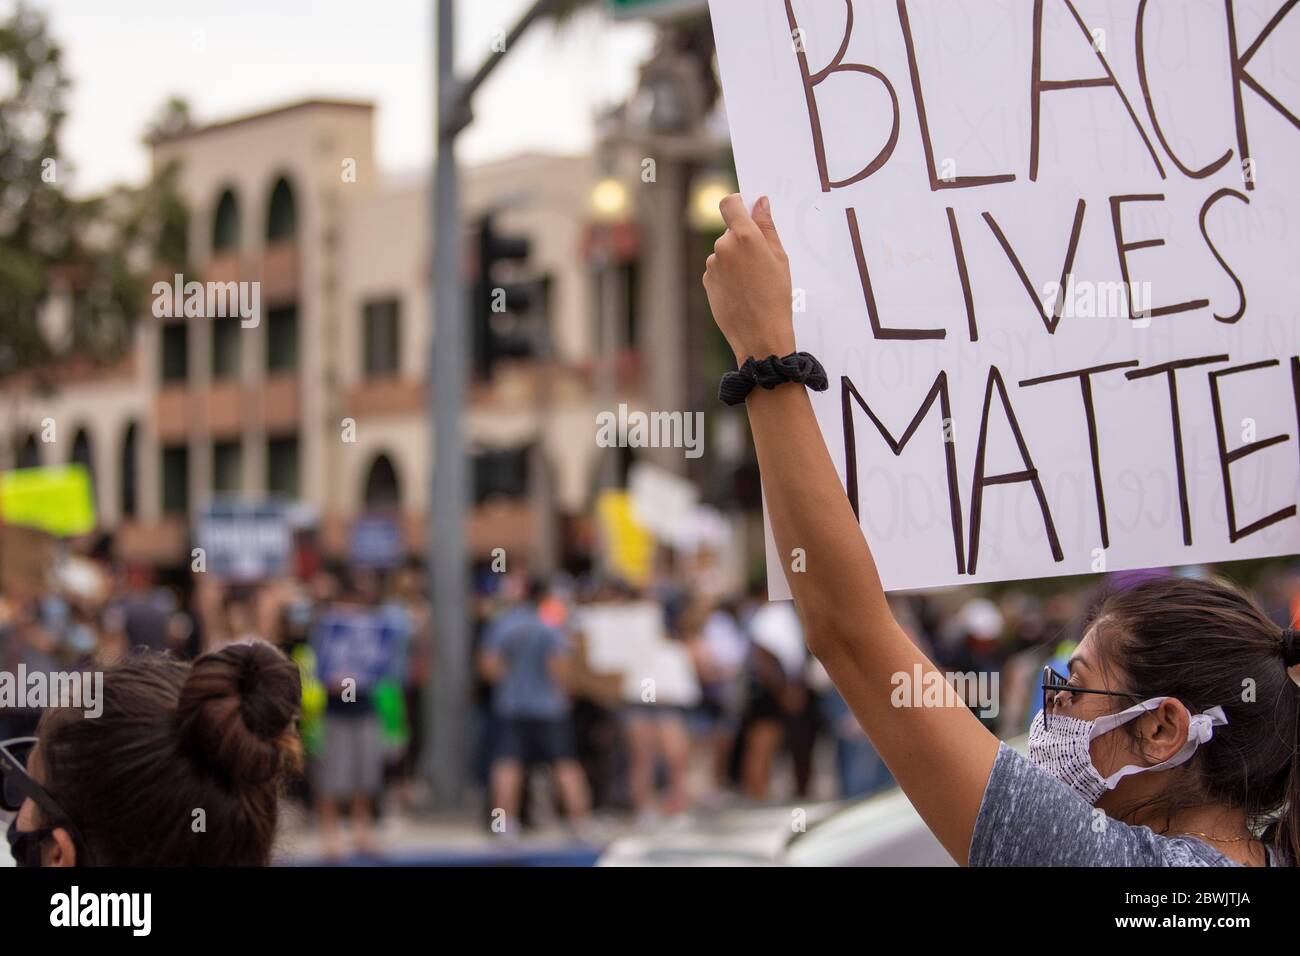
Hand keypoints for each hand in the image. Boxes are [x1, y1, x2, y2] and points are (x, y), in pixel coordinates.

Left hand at [703, 194, 795, 364]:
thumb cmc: (776, 296)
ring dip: (735, 260)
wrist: (759, 334)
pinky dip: (728, 276)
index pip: (729, 203)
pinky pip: (718, 270)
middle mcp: (723, 247)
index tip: (745, 209)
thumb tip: (760, 202)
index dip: (737, 203)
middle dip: (742, 240)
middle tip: (761, 261)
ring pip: (724, 252)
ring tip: (753, 282)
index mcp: (744, 236)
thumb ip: (767, 226)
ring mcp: (712, 265)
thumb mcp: (779, 258)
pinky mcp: (707, 281)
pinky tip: (742, 292)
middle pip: (729, 232)